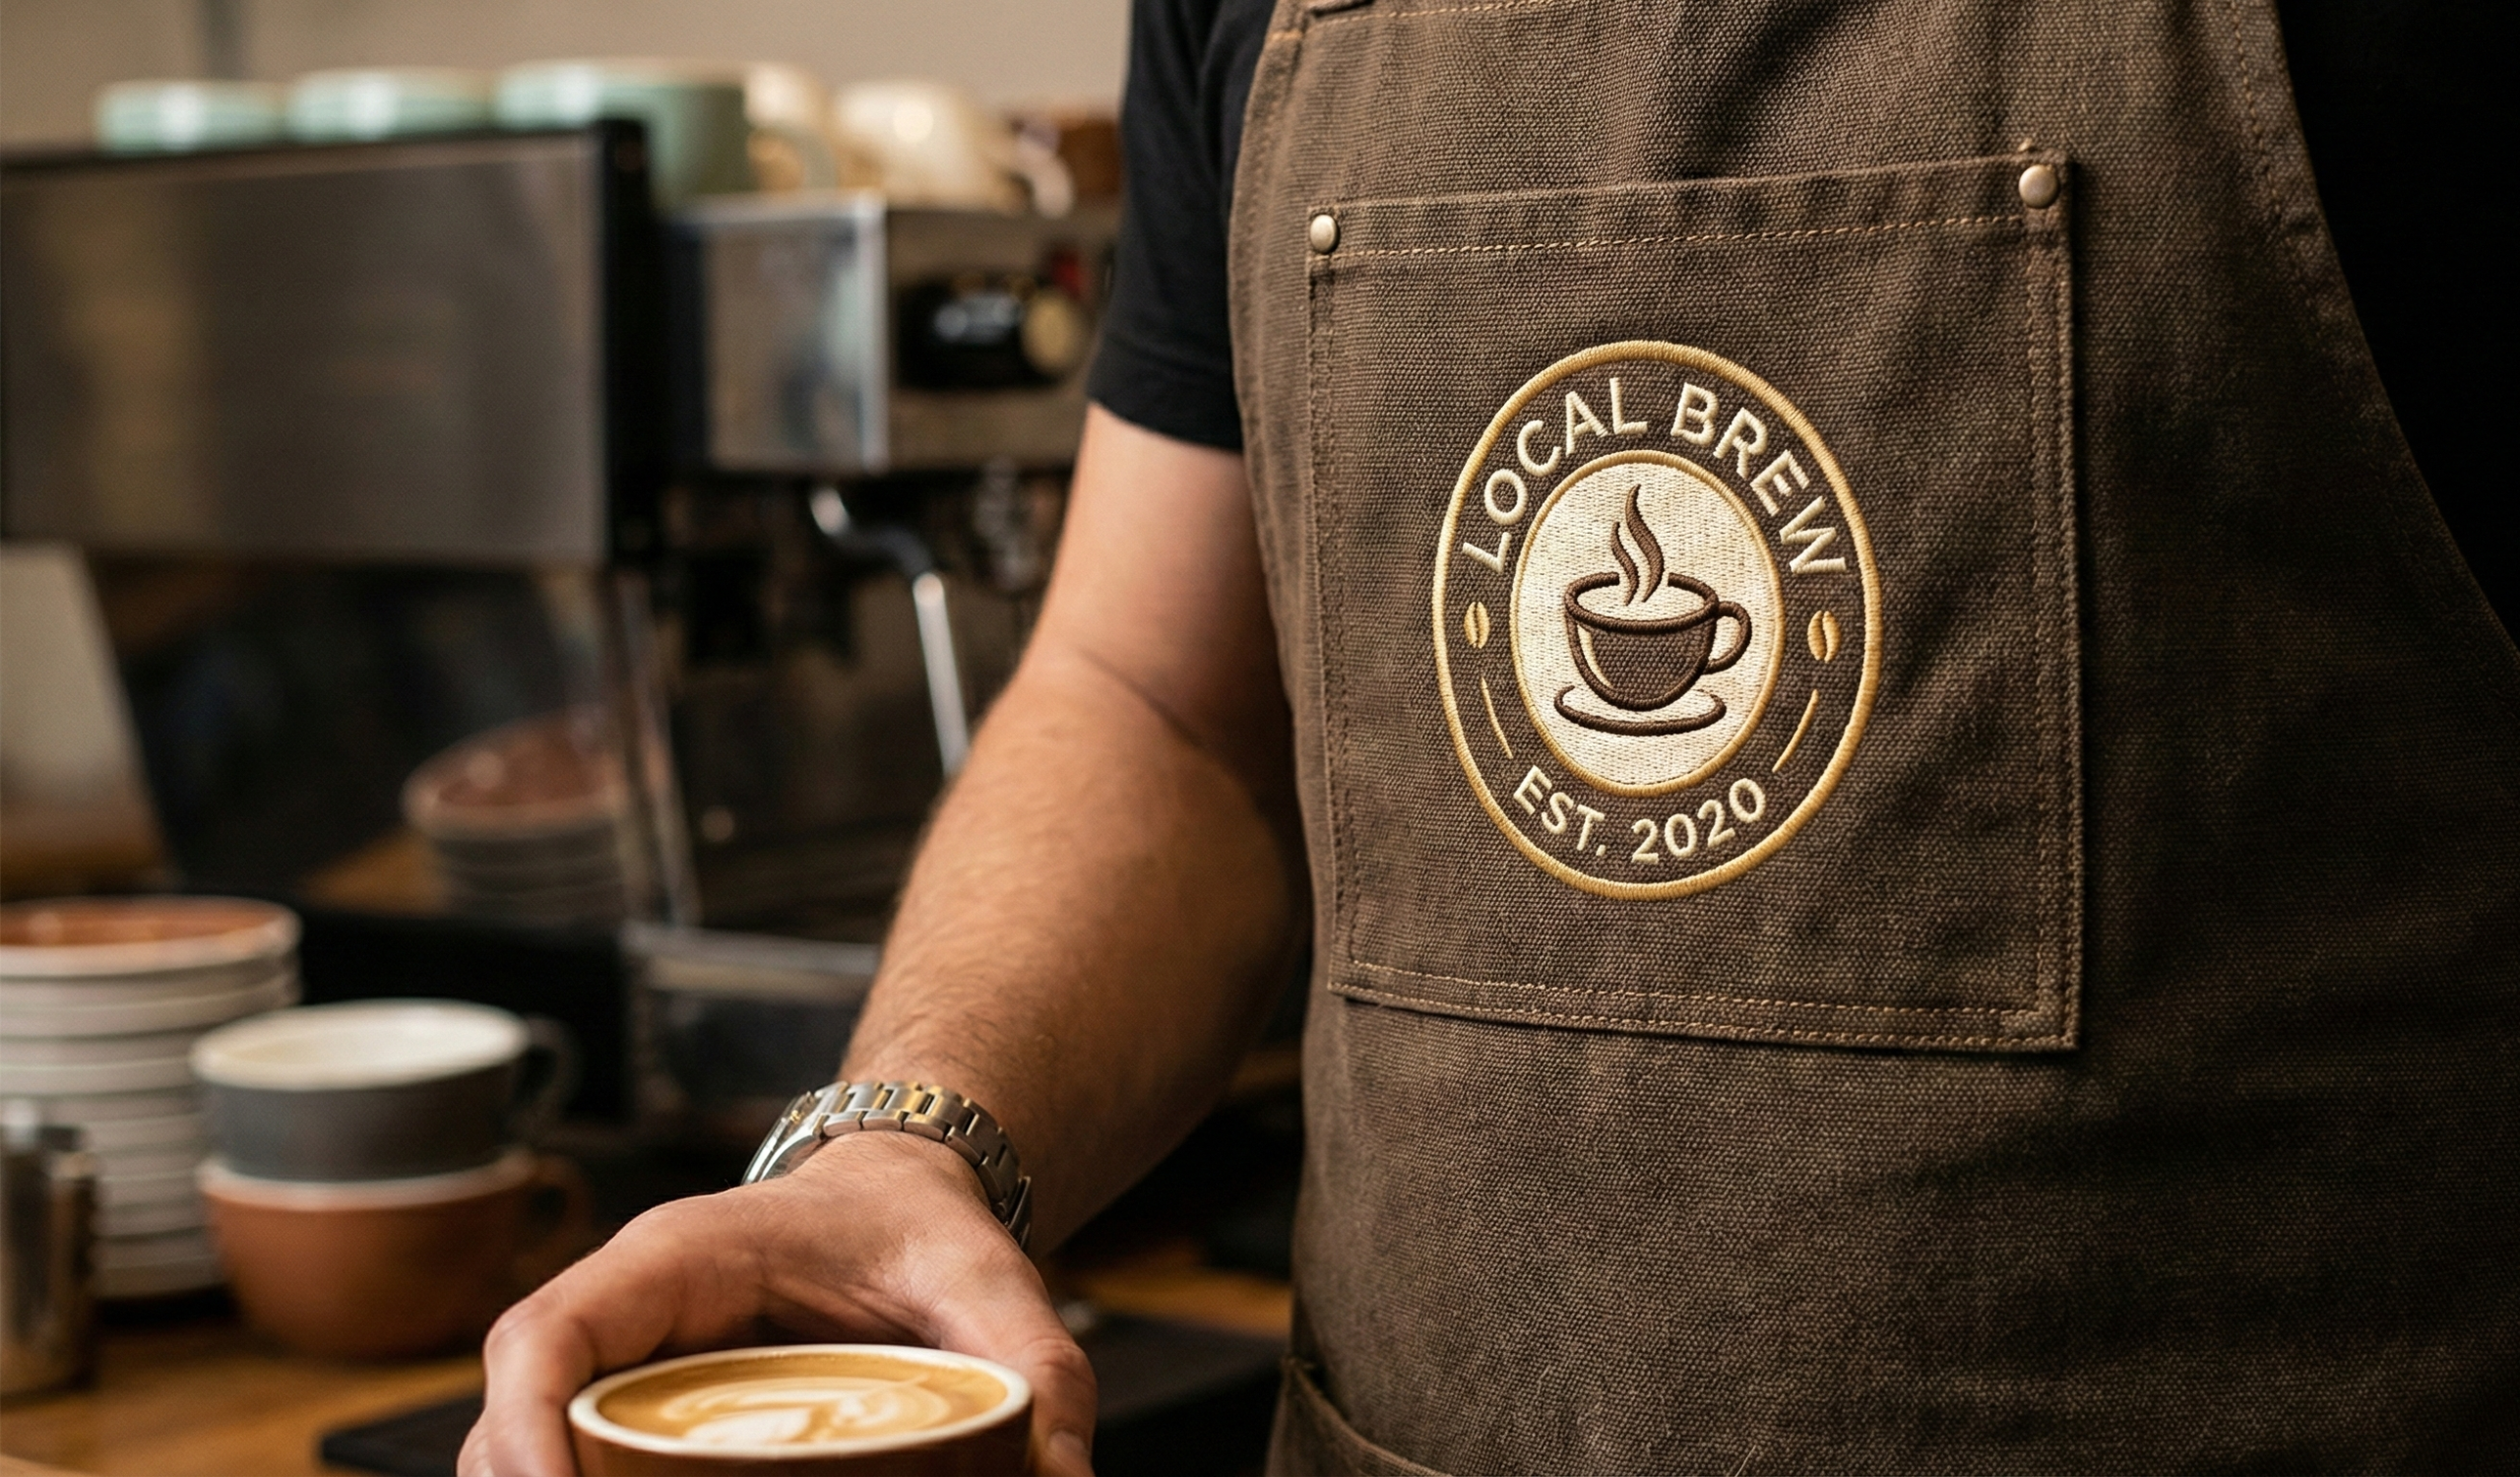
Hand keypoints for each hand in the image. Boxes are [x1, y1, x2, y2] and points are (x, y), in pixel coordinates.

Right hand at [458, 1132, 1095, 1476]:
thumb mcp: (991, 1285)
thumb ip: (1038, 1370)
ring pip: (525, 1452)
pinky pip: (577, 1462)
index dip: (524, 1429)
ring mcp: (624, 1367)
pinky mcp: (642, 1415)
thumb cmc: (926, 1230)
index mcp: (679, 1257)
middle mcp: (627, 1313)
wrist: (905, 1199)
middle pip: (513, 1419)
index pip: (545, 1336)